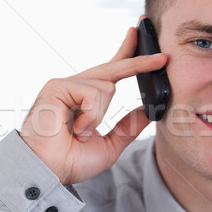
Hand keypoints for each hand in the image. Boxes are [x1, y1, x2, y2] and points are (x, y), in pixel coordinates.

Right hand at [20, 27, 167, 184]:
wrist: (48, 173)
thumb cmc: (70, 161)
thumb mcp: (110, 145)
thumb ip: (128, 127)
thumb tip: (147, 110)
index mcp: (86, 99)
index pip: (111, 73)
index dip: (127, 56)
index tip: (140, 38)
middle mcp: (76, 88)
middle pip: (113, 68)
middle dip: (138, 62)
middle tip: (163, 58)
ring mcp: (65, 85)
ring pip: (106, 86)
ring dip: (99, 115)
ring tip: (80, 132)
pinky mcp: (57, 86)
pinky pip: (92, 93)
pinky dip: (90, 116)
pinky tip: (75, 128)